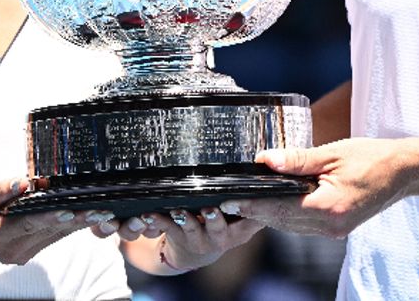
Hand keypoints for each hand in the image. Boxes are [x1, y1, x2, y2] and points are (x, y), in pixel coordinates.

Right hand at [0, 178, 118, 264]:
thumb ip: (3, 188)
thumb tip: (25, 182)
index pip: (27, 224)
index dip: (49, 218)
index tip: (70, 212)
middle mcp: (10, 250)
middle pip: (48, 231)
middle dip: (76, 220)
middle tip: (102, 210)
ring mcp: (20, 256)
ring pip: (55, 237)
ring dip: (79, 224)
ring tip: (103, 212)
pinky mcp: (28, 255)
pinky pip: (52, 239)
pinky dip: (70, 227)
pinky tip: (89, 216)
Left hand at [119, 207, 263, 271]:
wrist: (196, 250)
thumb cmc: (223, 222)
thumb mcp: (242, 217)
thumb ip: (251, 200)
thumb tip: (270, 168)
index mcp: (242, 230)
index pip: (252, 219)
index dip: (251, 211)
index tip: (246, 201)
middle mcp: (223, 237)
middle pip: (220, 228)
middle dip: (215, 219)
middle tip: (211, 209)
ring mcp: (201, 240)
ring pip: (193, 229)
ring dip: (185, 219)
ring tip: (178, 211)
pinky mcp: (180, 238)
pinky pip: (169, 228)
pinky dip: (158, 219)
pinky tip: (149, 212)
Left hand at [219, 139, 408, 237]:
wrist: (402, 171)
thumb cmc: (371, 157)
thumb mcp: (332, 153)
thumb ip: (297, 160)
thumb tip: (264, 160)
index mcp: (328, 207)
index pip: (279, 208)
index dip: (253, 204)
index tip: (230, 199)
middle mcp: (330, 226)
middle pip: (282, 221)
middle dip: (256, 211)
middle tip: (229, 200)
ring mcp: (335, 230)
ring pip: (292, 226)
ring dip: (270, 214)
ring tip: (246, 201)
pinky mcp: (338, 228)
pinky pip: (305, 225)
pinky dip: (288, 215)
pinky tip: (276, 202)